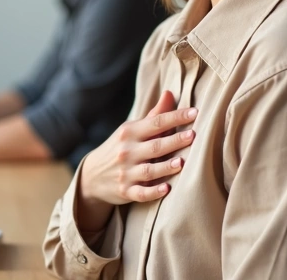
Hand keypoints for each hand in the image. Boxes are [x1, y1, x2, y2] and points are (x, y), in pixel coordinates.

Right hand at [75, 91, 195, 226]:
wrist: (92, 174)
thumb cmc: (120, 148)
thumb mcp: (131, 130)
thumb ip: (153, 115)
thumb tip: (170, 94)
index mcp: (130, 132)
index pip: (156, 122)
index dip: (176, 117)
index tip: (195, 113)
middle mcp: (127, 151)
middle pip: (155, 146)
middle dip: (174, 141)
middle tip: (193, 135)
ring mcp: (126, 172)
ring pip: (149, 170)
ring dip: (165, 167)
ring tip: (182, 162)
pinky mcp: (126, 191)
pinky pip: (141, 193)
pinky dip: (153, 192)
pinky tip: (166, 189)